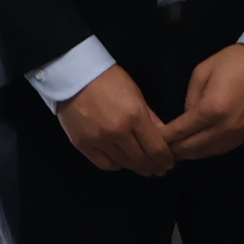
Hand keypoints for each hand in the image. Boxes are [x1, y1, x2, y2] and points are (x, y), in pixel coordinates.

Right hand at [55, 66, 175, 175]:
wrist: (75, 74)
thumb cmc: (109, 79)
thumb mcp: (136, 93)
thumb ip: (151, 118)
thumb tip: (165, 137)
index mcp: (134, 115)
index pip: (155, 147)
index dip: (165, 159)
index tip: (169, 163)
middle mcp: (118, 131)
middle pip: (140, 159)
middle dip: (153, 166)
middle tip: (158, 169)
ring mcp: (98, 140)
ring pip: (123, 163)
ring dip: (136, 167)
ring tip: (143, 167)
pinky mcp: (82, 144)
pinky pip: (104, 164)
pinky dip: (116, 165)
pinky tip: (122, 162)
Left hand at [165, 44, 243, 160]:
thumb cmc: (233, 62)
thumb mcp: (202, 72)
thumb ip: (190, 99)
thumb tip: (187, 119)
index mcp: (210, 109)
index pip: (181, 132)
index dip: (165, 138)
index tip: (153, 140)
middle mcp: (224, 128)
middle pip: (193, 148)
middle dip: (175, 150)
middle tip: (161, 151)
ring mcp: (238, 135)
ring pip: (208, 153)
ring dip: (191, 154)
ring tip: (177, 152)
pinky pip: (223, 149)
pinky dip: (208, 150)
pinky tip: (199, 148)